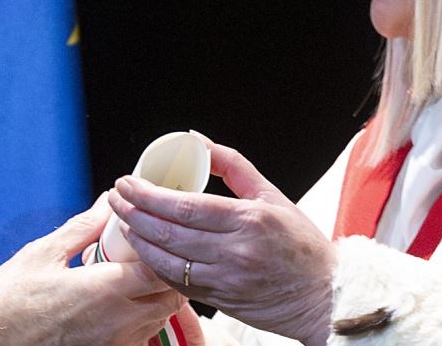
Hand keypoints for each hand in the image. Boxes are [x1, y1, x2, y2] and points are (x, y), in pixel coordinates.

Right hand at [0, 194, 182, 345]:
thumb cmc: (7, 301)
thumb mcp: (43, 254)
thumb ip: (84, 228)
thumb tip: (106, 205)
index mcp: (104, 289)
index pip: (162, 270)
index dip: (163, 251)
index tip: (150, 238)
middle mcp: (117, 322)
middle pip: (169, 299)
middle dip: (167, 276)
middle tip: (147, 258)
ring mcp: (113, 344)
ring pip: (157, 321)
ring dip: (155, 300)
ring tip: (132, 281)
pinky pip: (137, 340)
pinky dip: (138, 323)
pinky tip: (117, 308)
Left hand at [108, 137, 336, 345]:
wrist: (325, 296)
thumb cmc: (302, 246)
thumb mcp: (273, 195)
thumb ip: (234, 166)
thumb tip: (199, 142)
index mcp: (248, 219)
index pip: (185, 205)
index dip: (148, 194)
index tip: (128, 182)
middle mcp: (235, 251)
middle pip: (169, 231)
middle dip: (134, 212)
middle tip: (117, 196)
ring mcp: (225, 280)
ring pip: (167, 260)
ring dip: (139, 240)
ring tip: (126, 221)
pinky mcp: (220, 300)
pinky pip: (177, 282)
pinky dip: (156, 264)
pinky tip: (145, 249)